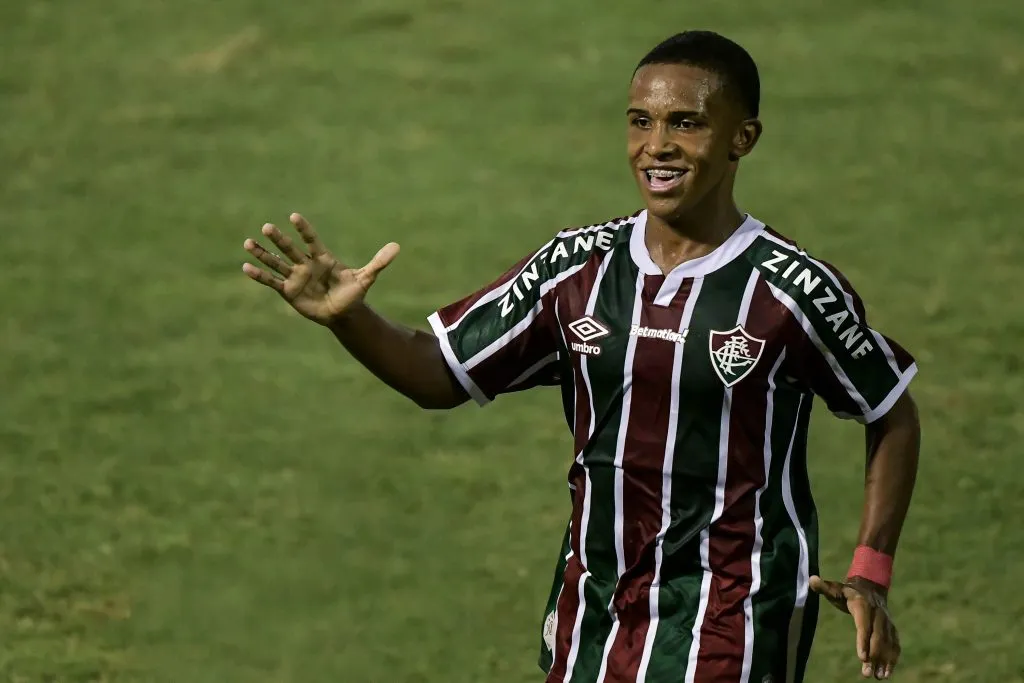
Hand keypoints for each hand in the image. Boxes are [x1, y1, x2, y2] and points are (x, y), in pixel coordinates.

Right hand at [242, 213, 399, 324]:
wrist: (343, 313)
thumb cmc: (353, 293)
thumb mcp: (366, 277)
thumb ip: (379, 262)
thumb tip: (397, 247)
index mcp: (322, 258)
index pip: (311, 240)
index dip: (304, 230)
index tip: (294, 217)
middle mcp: (306, 264)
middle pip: (290, 249)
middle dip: (279, 239)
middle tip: (266, 227)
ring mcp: (295, 277)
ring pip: (276, 263)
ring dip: (262, 254)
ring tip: (247, 243)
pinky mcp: (288, 291)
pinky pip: (271, 282)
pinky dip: (260, 275)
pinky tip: (245, 267)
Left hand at [810, 575, 899, 678]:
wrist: (870, 587)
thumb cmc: (847, 592)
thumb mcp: (835, 588)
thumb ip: (823, 587)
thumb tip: (811, 580)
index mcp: (863, 605)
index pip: (864, 625)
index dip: (863, 641)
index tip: (862, 658)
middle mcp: (878, 614)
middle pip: (878, 637)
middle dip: (874, 656)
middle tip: (867, 673)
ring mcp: (887, 622)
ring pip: (888, 643)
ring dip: (885, 661)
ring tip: (879, 676)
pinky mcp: (891, 629)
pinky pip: (894, 644)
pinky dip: (893, 658)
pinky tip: (887, 672)